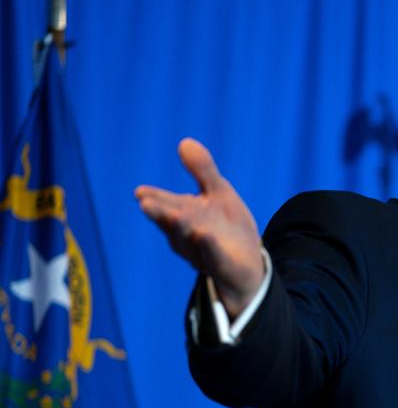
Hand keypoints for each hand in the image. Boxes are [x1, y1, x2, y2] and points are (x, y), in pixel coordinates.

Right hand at [136, 138, 264, 316]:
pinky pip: (213, 256)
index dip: (154, 198)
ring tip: (175, 215)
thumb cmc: (227, 227)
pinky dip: (207, 246)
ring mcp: (203, 252)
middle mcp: (187, 235)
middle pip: (172, 223)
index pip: (166, 204)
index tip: (140, 192)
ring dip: (181, 228)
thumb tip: (185, 141)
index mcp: (184, 215)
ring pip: (189, 240)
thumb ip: (203, 171)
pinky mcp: (221, 265)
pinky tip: (203, 234)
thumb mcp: (219, 193)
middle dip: (160, 214)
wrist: (248, 264)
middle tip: (145, 202)